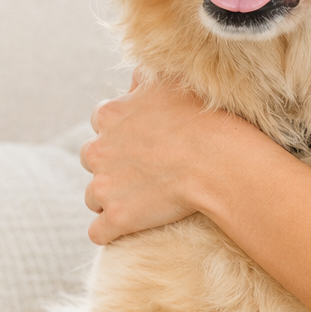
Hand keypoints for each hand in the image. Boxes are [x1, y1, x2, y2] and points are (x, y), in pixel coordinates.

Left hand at [80, 70, 269, 245]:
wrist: (218, 161)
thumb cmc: (202, 118)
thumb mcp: (171, 81)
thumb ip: (144, 79)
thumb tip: (134, 81)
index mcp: (109, 114)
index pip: (100, 123)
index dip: (121, 133)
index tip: (141, 141)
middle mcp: (98, 149)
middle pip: (92, 160)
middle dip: (111, 166)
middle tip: (142, 171)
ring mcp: (104, 186)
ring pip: (93, 197)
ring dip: (110, 198)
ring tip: (141, 200)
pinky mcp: (116, 218)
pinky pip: (98, 232)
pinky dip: (110, 232)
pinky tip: (126, 229)